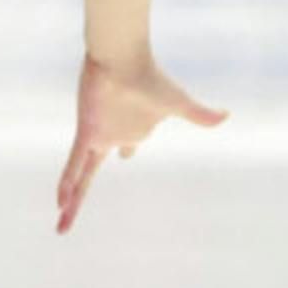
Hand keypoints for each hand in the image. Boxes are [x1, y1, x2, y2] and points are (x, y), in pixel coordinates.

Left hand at [55, 52, 227, 233]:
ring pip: (81, 175)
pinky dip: (67, 182)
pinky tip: (58, 203)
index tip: (125, 155)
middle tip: (74, 199)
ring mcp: (98, 135)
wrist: (124, 59)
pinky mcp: (86, 132)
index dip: (127, 150)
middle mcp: (113, 134)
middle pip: (99, 164)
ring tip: (61, 228)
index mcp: (133, 129)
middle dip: (87, 181)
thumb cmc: (151, 78)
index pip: (129, 145)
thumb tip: (228, 115)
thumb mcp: (179, 102)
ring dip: (72, 201)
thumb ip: (200, 114)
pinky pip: (75, 163)